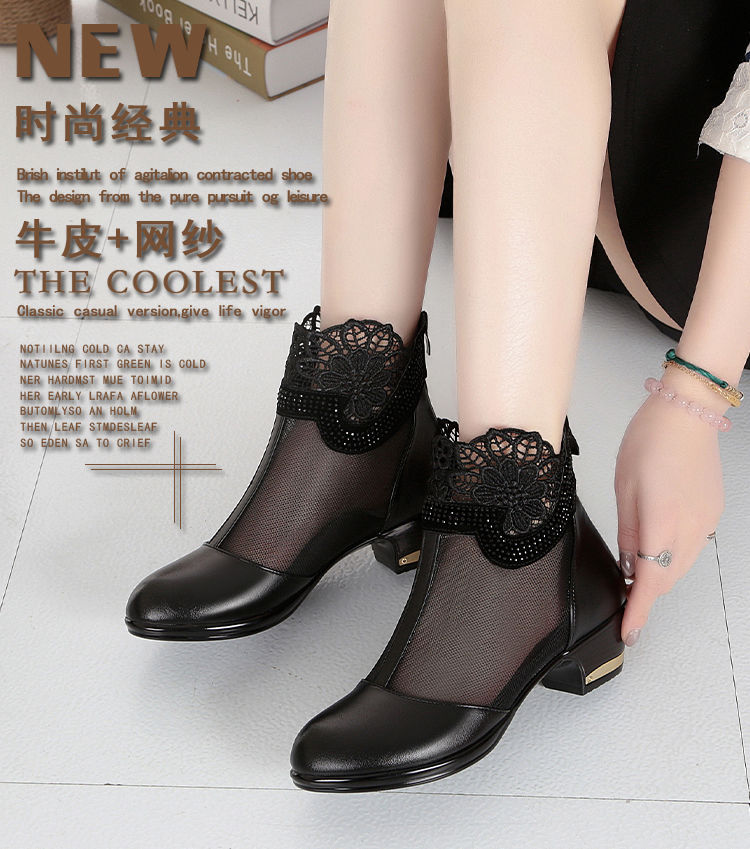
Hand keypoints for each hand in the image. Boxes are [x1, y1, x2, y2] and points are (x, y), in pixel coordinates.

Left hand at [614, 373, 724, 645]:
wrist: (686, 413)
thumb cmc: (649, 441)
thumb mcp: (623, 488)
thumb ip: (627, 532)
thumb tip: (629, 564)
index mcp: (662, 520)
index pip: (650, 581)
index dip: (639, 611)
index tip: (630, 631)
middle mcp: (691, 526)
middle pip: (668, 578)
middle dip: (646, 594)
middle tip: (625, 600)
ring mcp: (706, 521)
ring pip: (682, 565)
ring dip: (661, 575)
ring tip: (637, 574)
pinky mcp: (713, 513)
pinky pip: (692, 547)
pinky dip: (674, 555)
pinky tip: (658, 546)